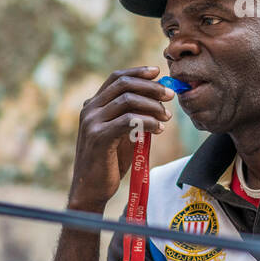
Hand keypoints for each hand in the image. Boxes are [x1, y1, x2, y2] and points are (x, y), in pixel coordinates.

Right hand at [67, 66, 174, 211]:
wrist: (91, 189)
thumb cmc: (109, 161)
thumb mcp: (121, 133)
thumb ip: (132, 116)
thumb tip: (158, 101)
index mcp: (93, 105)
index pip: (116, 78)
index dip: (138, 72)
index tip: (157, 72)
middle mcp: (89, 109)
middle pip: (123, 85)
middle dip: (150, 87)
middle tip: (169, 95)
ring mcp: (92, 122)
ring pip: (127, 100)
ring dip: (152, 105)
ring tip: (167, 116)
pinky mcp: (99, 137)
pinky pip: (128, 121)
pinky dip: (148, 122)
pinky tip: (159, 129)